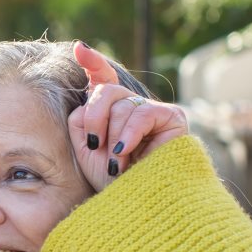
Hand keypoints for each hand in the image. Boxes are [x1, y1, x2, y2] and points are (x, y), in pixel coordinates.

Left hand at [68, 42, 189, 191]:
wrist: (136, 203)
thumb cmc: (110, 181)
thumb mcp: (86, 147)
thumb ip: (82, 117)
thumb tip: (90, 89)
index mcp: (112, 113)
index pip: (104, 80)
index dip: (94, 63)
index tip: (79, 49)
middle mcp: (133, 108)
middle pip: (106, 90)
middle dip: (94, 117)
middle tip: (95, 145)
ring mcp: (154, 111)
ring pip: (122, 104)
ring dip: (113, 136)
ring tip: (117, 163)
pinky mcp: (173, 118)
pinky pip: (142, 113)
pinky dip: (129, 133)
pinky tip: (125, 151)